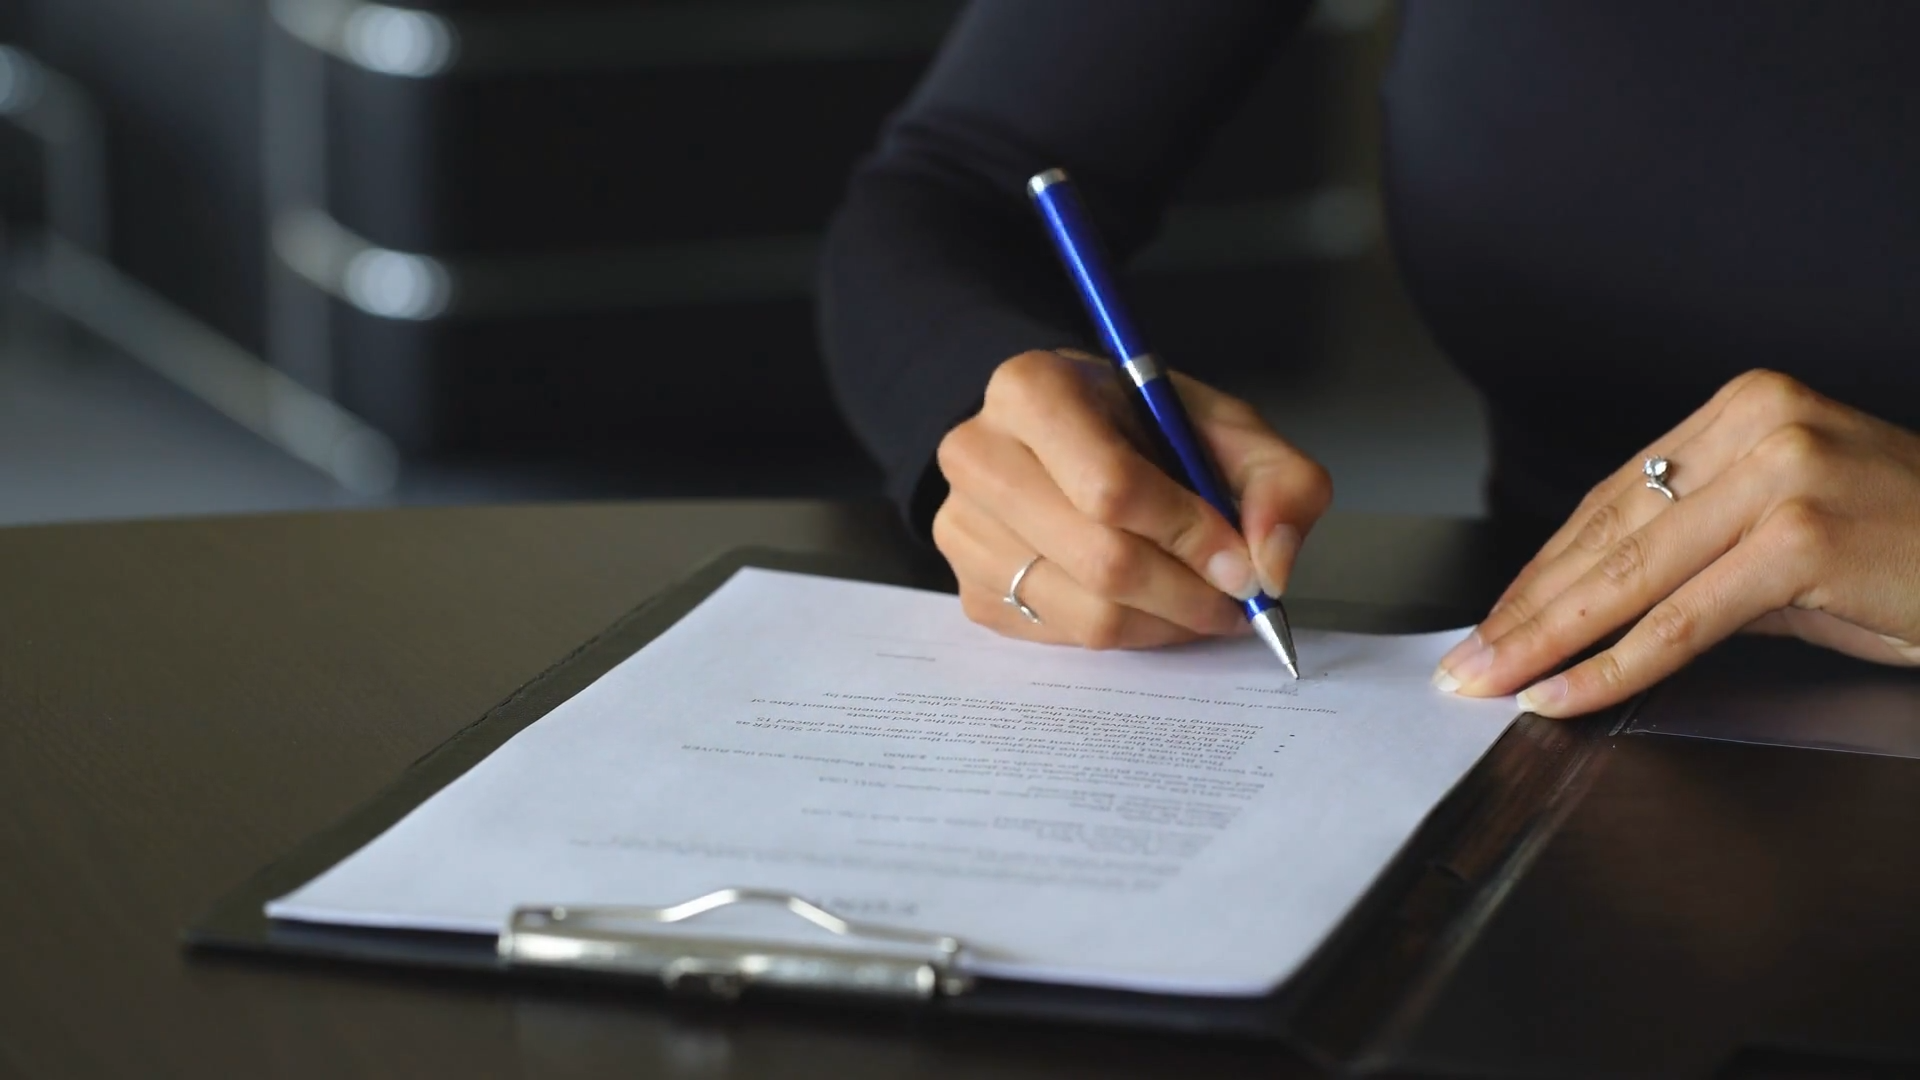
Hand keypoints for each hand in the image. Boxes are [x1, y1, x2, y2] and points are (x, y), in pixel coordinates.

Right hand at [933, 350, 1331, 648]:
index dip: (1189, 534)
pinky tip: (1150, 604)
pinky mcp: (970, 589)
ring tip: (1202, 601)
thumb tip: (1270, 565)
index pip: (1110, 487)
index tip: (1242, 563)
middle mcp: (977, 456)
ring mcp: (962, 529)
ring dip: (1167, 622)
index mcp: (1031, 389)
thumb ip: (1277, 481)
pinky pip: (1065, 639)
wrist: (1063, 441)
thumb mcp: (1224, 427)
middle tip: (1236, 599)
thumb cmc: (1144, 428)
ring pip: (1087, 614)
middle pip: (1101, 560)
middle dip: (1188, 592)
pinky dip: (1129, 635)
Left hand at [1433, 370, 1919, 716]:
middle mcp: (1757, 425)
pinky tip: (1562, 692)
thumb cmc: (1917, 553)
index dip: (1540, 570)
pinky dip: (1613, 664)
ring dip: (1545, 639)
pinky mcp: (1803, 537)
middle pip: (1607, 536)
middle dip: (1525, 609)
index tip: (1491, 618)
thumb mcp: (1796, 535)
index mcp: (1745, 411)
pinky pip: (1681, 619)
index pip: (1612, 501)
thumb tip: (1598, 604)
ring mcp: (1782, 475)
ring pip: (1629, 576)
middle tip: (1464, 662)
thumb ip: (1700, 553)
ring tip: (1489, 681)